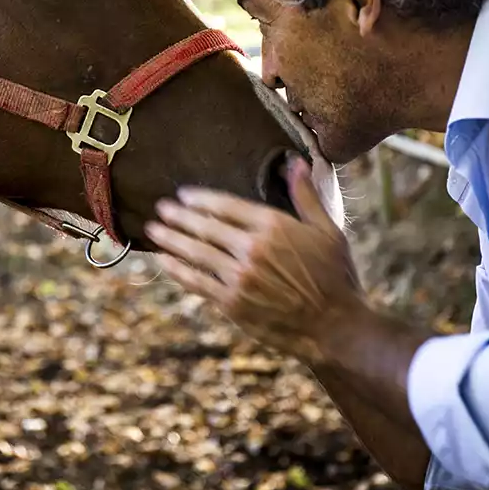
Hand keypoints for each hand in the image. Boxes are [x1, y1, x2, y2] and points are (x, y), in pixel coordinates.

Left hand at [145, 154, 363, 364]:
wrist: (335, 327)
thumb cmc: (336, 276)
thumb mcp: (328, 230)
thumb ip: (306, 196)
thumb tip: (297, 162)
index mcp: (274, 226)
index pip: (227, 205)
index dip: (201, 199)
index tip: (183, 194)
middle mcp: (253, 249)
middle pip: (205, 227)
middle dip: (178, 216)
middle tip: (160, 208)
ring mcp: (240, 277)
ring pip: (196, 253)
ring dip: (171, 240)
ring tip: (153, 230)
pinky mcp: (233, 304)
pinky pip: (197, 283)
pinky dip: (178, 271)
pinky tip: (164, 262)